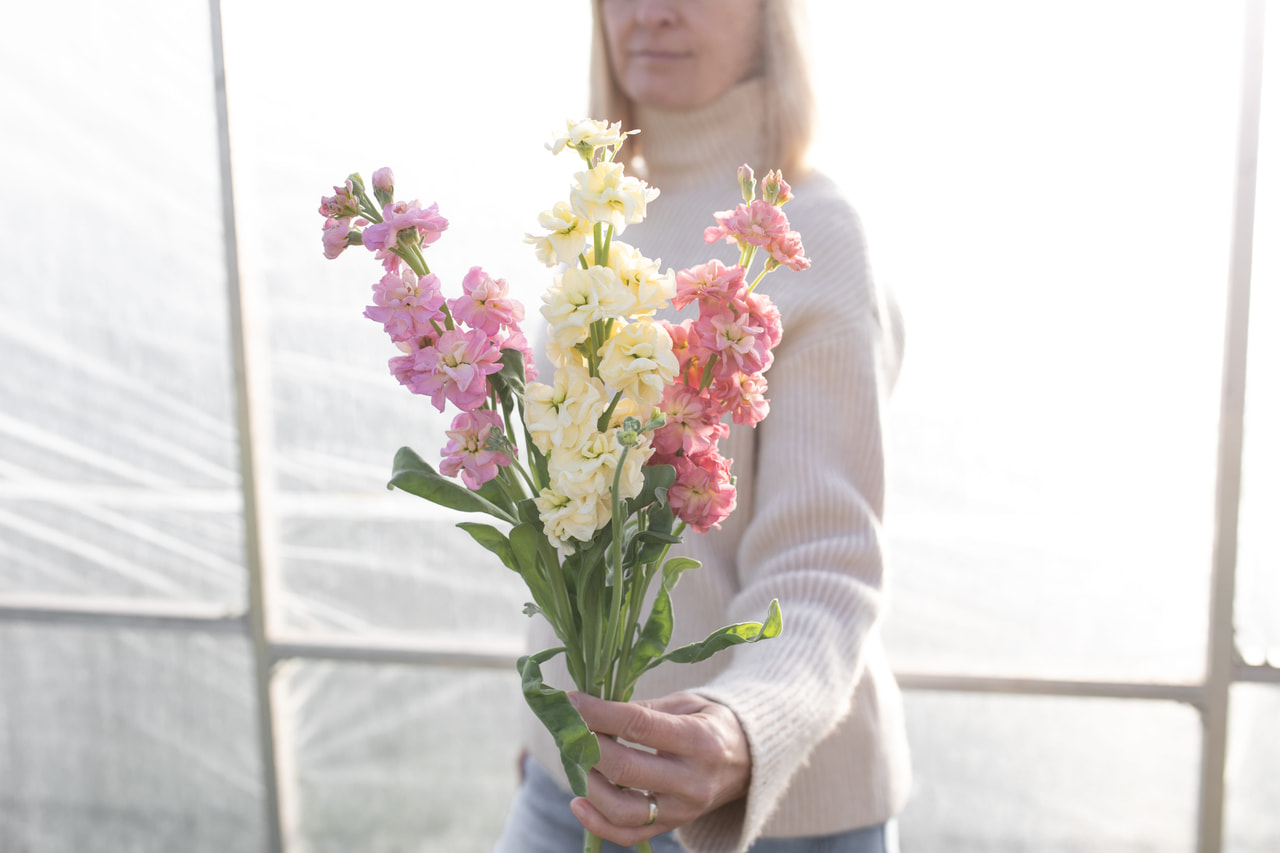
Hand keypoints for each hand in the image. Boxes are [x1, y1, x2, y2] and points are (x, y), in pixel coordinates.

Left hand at [567, 691, 750, 846]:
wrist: (749, 761)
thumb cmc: (711, 723)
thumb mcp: (686, 704)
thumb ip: (644, 711)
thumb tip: (593, 711)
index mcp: (699, 740)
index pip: (638, 726)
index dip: (599, 713)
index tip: (571, 700)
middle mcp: (692, 780)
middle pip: (625, 769)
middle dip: (587, 746)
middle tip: (567, 729)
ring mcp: (683, 809)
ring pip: (622, 809)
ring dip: (587, 785)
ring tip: (573, 760)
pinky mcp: (672, 826)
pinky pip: (629, 835)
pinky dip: (597, 823)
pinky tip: (578, 801)